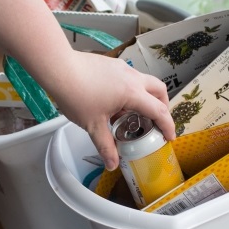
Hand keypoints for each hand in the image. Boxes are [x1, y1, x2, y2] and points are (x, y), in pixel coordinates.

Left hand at [43, 50, 174, 170]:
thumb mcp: (93, 125)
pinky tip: (114, 101)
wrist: (59, 68)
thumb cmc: (76, 94)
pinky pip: (129, 77)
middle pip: (159, 90)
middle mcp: (132, 77)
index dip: (168, 126)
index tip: (169, 137)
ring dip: (145, 97)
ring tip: (131, 114)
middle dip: (162, 106)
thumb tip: (113, 164)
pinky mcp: (111, 64)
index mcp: (132, 93)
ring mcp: (122, 68)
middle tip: (155, 122)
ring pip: (144, 81)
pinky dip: (131, 90)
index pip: (159, 111)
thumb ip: (106, 145)